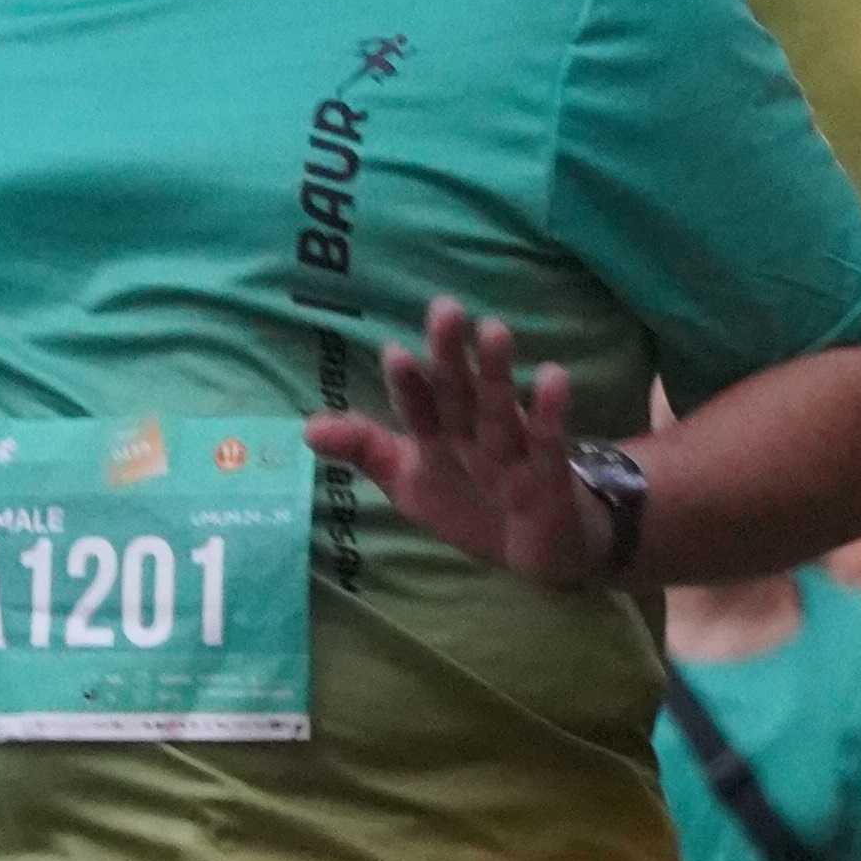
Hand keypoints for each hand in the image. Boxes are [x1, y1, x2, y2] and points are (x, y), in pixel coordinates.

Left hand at [301, 299, 618, 587]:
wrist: (537, 553)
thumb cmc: (471, 503)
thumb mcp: (411, 482)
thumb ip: (366, 450)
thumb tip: (307, 428)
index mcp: (440, 431)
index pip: (419, 405)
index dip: (408, 384)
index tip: (395, 352)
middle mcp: (473, 431)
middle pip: (459, 392)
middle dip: (450, 355)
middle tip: (445, 308)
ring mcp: (512, 451)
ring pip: (500, 409)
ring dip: (496, 373)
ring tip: (493, 330)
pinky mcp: (549, 474)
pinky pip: (548, 442)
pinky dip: (549, 415)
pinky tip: (554, 377)